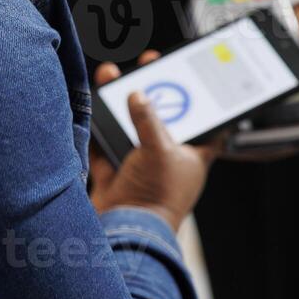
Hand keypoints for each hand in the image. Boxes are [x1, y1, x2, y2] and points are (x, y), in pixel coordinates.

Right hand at [89, 51, 217, 230]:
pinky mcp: (112, 171)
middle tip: (147, 65)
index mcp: (191, 156)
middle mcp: (165, 159)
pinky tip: (92, 101)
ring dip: (118, 102)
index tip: (194, 76)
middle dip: (150, 91)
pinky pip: (102, 142)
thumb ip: (150, 120)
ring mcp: (138, 165)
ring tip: (112, 74)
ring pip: (128, 126)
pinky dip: (96, 125)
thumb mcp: (160, 150)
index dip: (201, 100)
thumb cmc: (157, 198)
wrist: (123, 233)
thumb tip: (137, 95)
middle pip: (160, 117)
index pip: (205, 124)